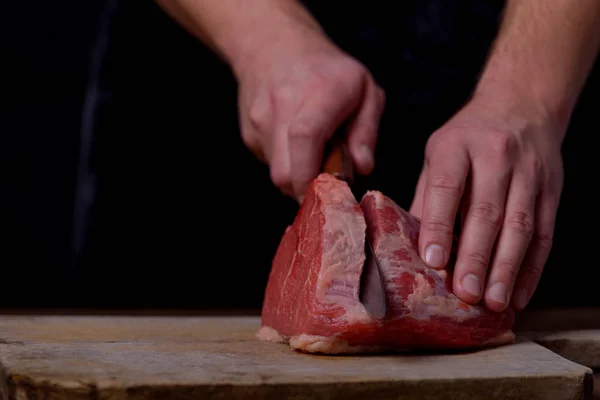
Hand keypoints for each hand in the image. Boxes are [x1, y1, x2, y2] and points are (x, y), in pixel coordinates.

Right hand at [236, 25, 384, 201]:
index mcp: (318, 93)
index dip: (312, 176)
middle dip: (308, 189)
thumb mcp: (364, 89)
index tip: (327, 196)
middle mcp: (282, 107)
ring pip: (276, 173)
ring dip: (299, 176)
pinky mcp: (249, 134)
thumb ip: (367, 131)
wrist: (271, 44)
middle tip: (328, 179)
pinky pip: (269, 164)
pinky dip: (286, 164)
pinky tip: (294, 144)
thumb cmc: (326, 69)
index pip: (305, 137)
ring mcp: (259, 121)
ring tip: (314, 153)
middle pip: (285, 172)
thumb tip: (361, 167)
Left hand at [409, 96, 564, 311]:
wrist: (521, 105)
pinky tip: (519, 293)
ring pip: (520, 226)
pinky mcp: (551, 190)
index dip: (438, 224)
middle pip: (487, 211)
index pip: (447, 187)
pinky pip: (544, 234)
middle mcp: (495, 156)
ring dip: (506, 269)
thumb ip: (426, 196)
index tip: (432, 260)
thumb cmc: (467, 138)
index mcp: (456, 145)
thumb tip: (408, 244)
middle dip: (475, 257)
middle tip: (465, 293)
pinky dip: (532, 268)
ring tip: (493, 302)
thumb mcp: (437, 153)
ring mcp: (529, 173)